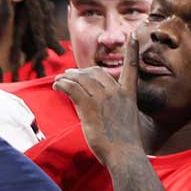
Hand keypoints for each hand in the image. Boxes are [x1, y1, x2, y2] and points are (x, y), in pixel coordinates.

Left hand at [54, 32, 143, 166]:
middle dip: (81, 72)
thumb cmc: (124, 145)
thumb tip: (88, 104)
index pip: (131, 67)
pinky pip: (73, 88)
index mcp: (129, 95)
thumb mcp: (123, 121)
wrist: (124, 154)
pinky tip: (57, 86)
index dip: (132, 51)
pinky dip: (63, 85)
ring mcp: (104, 98)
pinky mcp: (90, 106)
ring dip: (68, 78)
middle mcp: (117, 92)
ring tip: (59, 80)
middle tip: (69, 74)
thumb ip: (110, 108)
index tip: (133, 35)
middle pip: (96, 72)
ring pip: (82, 79)